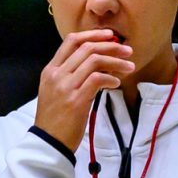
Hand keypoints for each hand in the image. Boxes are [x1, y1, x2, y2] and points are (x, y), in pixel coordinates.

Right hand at [35, 30, 133, 152]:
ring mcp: (65, 87)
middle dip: (110, 46)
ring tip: (129, 67)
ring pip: (94, 61)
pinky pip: (97, 79)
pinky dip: (110, 78)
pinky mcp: (76, 100)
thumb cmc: (55, 119)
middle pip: (87, 48)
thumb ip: (70, 75)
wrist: (48, 143)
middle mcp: (57, 74)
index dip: (93, 34)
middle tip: (127, 51)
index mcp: (50, 70)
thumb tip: (97, 64)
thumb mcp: (56, 91)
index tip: (110, 35)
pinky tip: (117, 84)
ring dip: (115, 62)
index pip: (71, 41)